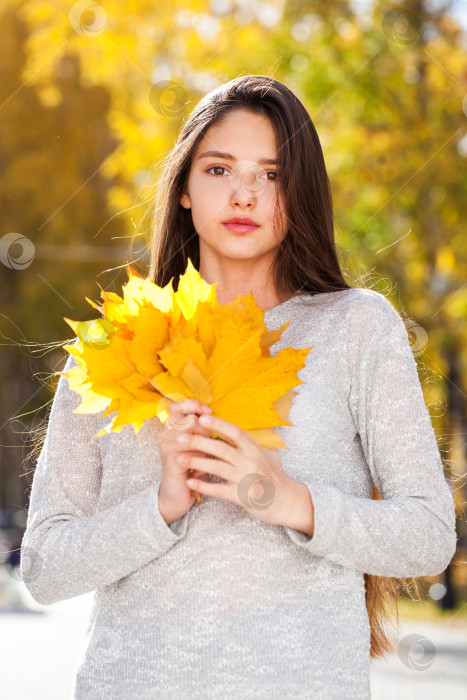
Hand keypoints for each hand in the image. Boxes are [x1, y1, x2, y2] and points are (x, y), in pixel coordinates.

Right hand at [157, 398, 212, 523]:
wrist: (176, 498)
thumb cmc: (191, 472)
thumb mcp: (197, 449)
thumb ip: (202, 432)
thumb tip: (213, 419)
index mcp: (171, 430)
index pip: (178, 406)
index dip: (193, 405)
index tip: (208, 411)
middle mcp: (166, 436)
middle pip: (192, 420)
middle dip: (205, 433)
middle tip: (206, 448)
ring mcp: (167, 447)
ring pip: (195, 435)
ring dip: (204, 449)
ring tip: (203, 461)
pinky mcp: (172, 459)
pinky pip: (195, 451)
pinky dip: (202, 460)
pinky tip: (199, 471)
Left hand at [176, 413, 306, 527]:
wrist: (286, 502)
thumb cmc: (275, 477)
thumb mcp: (267, 455)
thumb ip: (252, 444)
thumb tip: (237, 431)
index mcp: (255, 449)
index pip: (235, 432)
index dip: (218, 424)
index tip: (201, 418)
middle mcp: (250, 462)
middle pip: (222, 449)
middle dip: (199, 442)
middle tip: (181, 437)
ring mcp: (246, 479)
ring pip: (218, 468)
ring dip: (197, 463)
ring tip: (179, 459)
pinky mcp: (242, 497)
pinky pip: (219, 490)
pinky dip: (204, 486)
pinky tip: (190, 482)